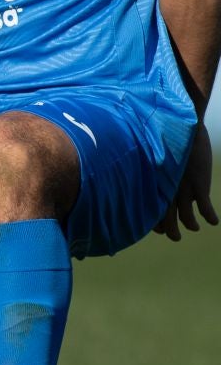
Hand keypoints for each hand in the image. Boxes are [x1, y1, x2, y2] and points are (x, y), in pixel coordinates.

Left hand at [155, 124, 215, 240]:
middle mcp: (166, 189)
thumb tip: (152, 177)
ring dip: (191, 225)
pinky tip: (214, 221)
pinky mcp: (199, 184)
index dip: (154, 222)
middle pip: (166, 219)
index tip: (157, 227)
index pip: (150, 210)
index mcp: (153, 184)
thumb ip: (153, 170)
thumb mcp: (153, 156)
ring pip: (186, 218)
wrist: (181, 126)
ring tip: (196, 227)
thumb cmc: (164, 138)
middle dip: (170, 231)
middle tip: (175, 237)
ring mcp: (182, 188)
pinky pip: (205, 208)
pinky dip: (210, 217)